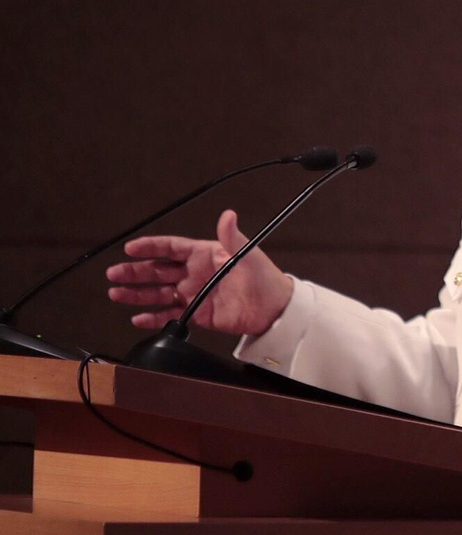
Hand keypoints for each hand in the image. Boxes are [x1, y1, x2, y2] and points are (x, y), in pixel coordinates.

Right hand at [105, 209, 292, 335]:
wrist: (274, 309)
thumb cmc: (264, 278)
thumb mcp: (248, 255)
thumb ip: (232, 237)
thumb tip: (228, 215)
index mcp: (205, 254)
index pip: (172, 247)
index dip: (151, 247)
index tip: (130, 248)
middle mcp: (195, 273)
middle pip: (158, 270)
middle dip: (135, 271)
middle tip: (114, 273)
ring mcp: (193, 294)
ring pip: (158, 293)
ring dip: (137, 294)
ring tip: (116, 293)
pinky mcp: (196, 314)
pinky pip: (169, 316)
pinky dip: (153, 318)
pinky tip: (138, 318)